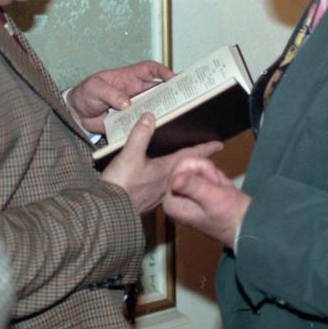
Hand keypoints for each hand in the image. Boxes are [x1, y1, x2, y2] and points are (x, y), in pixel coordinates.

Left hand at [68, 61, 173, 133]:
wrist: (76, 114)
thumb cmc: (85, 94)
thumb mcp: (94, 88)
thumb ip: (109, 94)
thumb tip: (126, 103)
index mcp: (129, 77)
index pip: (150, 69)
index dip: (162, 71)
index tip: (172, 79)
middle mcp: (135, 91)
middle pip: (158, 89)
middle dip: (170, 93)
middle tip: (181, 100)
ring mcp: (134, 107)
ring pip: (153, 107)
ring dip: (162, 111)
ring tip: (172, 116)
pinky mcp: (130, 121)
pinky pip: (142, 123)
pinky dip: (148, 127)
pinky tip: (155, 131)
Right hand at [100, 113, 222, 212]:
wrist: (109, 211)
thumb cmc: (121, 185)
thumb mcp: (129, 155)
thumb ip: (140, 135)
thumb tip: (150, 117)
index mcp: (166, 171)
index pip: (191, 156)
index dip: (205, 148)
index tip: (219, 144)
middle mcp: (167, 183)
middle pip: (186, 168)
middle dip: (195, 160)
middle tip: (203, 152)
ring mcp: (158, 193)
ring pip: (175, 178)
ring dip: (181, 170)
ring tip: (183, 162)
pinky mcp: (147, 199)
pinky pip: (163, 186)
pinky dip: (167, 178)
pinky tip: (158, 175)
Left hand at [163, 157, 250, 248]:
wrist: (248, 226)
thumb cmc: (232, 216)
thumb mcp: (213, 198)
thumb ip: (194, 187)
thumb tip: (175, 180)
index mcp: (172, 203)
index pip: (181, 166)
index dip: (202, 168)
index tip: (213, 183)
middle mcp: (173, 200)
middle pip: (188, 166)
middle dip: (208, 172)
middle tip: (218, 187)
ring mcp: (183, 199)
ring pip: (197, 169)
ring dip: (214, 176)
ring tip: (221, 191)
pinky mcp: (193, 197)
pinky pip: (203, 175)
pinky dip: (215, 179)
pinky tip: (221, 191)